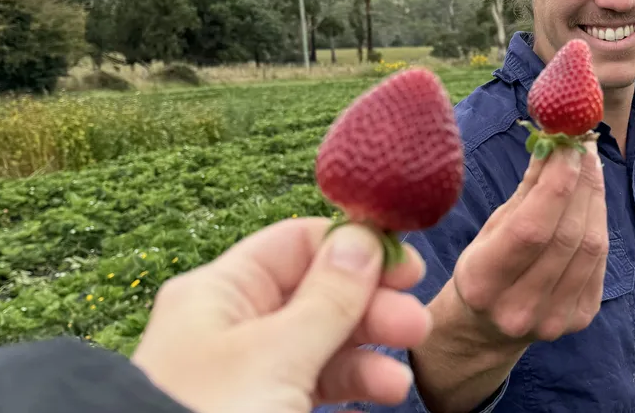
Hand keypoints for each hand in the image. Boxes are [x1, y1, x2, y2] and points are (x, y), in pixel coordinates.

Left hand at [130, 217, 432, 412]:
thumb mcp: (276, 354)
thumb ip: (328, 298)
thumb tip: (364, 239)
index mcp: (219, 294)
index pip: (296, 245)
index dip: (354, 250)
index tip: (406, 269)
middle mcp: (232, 328)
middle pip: (317, 296)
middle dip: (372, 309)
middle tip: (415, 327)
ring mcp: (246, 375)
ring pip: (322, 348)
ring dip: (367, 358)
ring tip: (398, 383)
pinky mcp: (261, 412)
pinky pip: (315, 390)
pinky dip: (349, 393)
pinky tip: (375, 403)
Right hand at [450, 138, 606, 347]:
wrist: (487, 328)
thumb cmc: (484, 267)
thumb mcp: (490, 229)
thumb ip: (525, 192)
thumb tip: (554, 146)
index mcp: (483, 282)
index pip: (531, 229)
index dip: (557, 185)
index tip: (568, 148)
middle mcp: (519, 307)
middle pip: (567, 236)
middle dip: (581, 184)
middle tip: (584, 149)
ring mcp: (553, 318)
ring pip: (590, 247)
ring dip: (595, 200)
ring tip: (590, 168)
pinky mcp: (579, 319)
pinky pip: (599, 262)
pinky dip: (599, 224)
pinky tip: (592, 202)